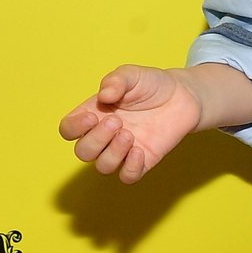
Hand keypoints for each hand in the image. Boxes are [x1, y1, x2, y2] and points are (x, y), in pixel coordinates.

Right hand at [60, 66, 203, 181]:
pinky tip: (140, 150)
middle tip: (118, 122)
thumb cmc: (152, 84)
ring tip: (130, 135)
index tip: (92, 117)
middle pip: (83, 152)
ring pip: (103, 167)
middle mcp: (105, 135)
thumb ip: (115, 80)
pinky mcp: (144, 160)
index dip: (73, 128)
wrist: (183, 96)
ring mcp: (123, 150)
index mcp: (94, 114)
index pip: (68, 130)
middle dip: (96, 140)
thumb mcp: (132, 74)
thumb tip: (104, 95)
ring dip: (113, 153)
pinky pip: (128, 177)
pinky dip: (130, 168)